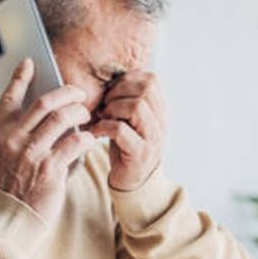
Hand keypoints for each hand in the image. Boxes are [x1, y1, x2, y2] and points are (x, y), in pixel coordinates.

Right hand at [0, 58, 97, 219]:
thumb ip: (12, 137)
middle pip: (43, 103)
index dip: (20, 77)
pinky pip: (74, 143)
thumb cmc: (5, 190)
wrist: (6, 222)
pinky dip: (84, 138)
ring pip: (61, 118)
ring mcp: (30, 154)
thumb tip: (43, 117)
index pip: (8, 98)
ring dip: (79, 113)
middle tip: (78, 92)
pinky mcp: (50, 169)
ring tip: (86, 114)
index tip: (29, 62)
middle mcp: (11, 140)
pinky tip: (89, 138)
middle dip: (65, 93)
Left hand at [89, 71, 166, 190]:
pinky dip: (103, 127)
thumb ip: (128, 98)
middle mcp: (161, 122)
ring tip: (103, 117)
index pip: (152, 79)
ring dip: (112, 109)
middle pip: (145, 89)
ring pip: (136, 107)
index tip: (112, 91)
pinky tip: (96, 132)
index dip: (128, 79)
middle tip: (105, 105)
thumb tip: (112, 77)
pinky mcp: (139, 153)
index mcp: (160, 110)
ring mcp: (153, 139)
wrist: (132, 181)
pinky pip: (121, 130)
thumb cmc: (126, 145)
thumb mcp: (130, 117)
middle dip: (118, 92)